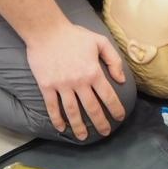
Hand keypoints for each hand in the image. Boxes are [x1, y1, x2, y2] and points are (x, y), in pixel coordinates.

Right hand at [27, 23, 126, 139]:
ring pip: (72, 111)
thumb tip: (121, 80)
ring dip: (79, 126)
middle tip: (105, 133)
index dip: (115, 109)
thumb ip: (113, 60)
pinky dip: (56, 119)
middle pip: (91, 108)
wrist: (46, 31)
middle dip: (100, 123)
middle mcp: (79, 82)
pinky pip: (52, 106)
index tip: (119, 118)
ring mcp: (62, 85)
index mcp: (93, 72)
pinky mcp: (46, 86)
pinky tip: (61, 128)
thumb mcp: (99, 41)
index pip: (108, 96)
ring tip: (83, 137)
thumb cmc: (74, 35)